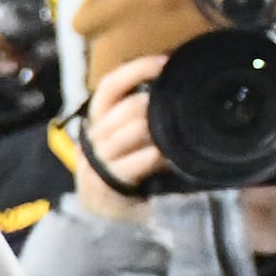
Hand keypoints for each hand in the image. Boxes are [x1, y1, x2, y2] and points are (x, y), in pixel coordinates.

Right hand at [69, 55, 167, 219]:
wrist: (106, 213)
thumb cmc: (126, 169)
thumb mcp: (130, 138)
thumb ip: (143, 116)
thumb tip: (178, 87)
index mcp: (98, 120)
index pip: (110, 86)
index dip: (136, 70)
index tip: (165, 62)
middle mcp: (95, 137)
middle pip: (126, 108)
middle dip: (154, 104)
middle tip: (179, 106)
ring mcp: (99, 161)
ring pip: (132, 132)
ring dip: (157, 130)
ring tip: (176, 132)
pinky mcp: (109, 183)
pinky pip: (135, 162)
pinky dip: (154, 157)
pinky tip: (166, 157)